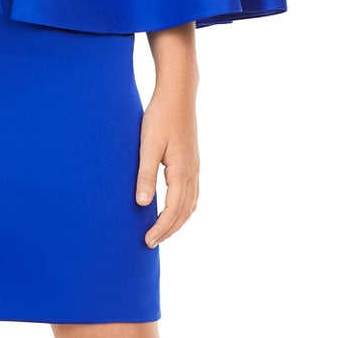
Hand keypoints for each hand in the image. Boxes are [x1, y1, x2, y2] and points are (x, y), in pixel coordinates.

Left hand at [136, 88, 199, 246]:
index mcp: (182, 171)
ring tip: (162, 231)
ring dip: (178, 221)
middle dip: (169, 229)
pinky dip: (184, 208)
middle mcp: (192, 172)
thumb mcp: (148, 146)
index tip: (147, 241)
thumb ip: (145, 174)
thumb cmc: (160, 117)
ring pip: (191, 203)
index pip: (173, 210)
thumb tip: (143, 204)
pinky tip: (174, 209)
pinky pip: (192, 193)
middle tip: (151, 243)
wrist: (178, 95)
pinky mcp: (192, 161)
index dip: (161, 228)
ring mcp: (195, 167)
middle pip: (184, 211)